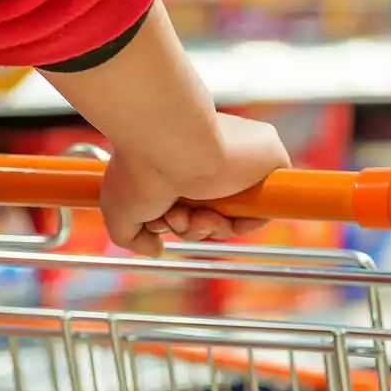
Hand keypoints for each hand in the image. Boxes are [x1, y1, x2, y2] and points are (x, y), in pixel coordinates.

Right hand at [99, 113, 290, 254]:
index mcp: (184, 162)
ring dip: (207, 227)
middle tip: (173, 217)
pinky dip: (243, 224)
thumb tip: (157, 249)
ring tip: (186, 212)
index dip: (176, 222)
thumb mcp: (121, 209)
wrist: (170, 141)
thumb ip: (134, 237)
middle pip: (212, 215)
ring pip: (234, 216)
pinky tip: (216, 216)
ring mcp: (242, 162)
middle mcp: (213, 160)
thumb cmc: (139, 168)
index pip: (191, 205)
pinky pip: (265, 209)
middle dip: (189, 227)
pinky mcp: (270, 161)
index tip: (160, 221)